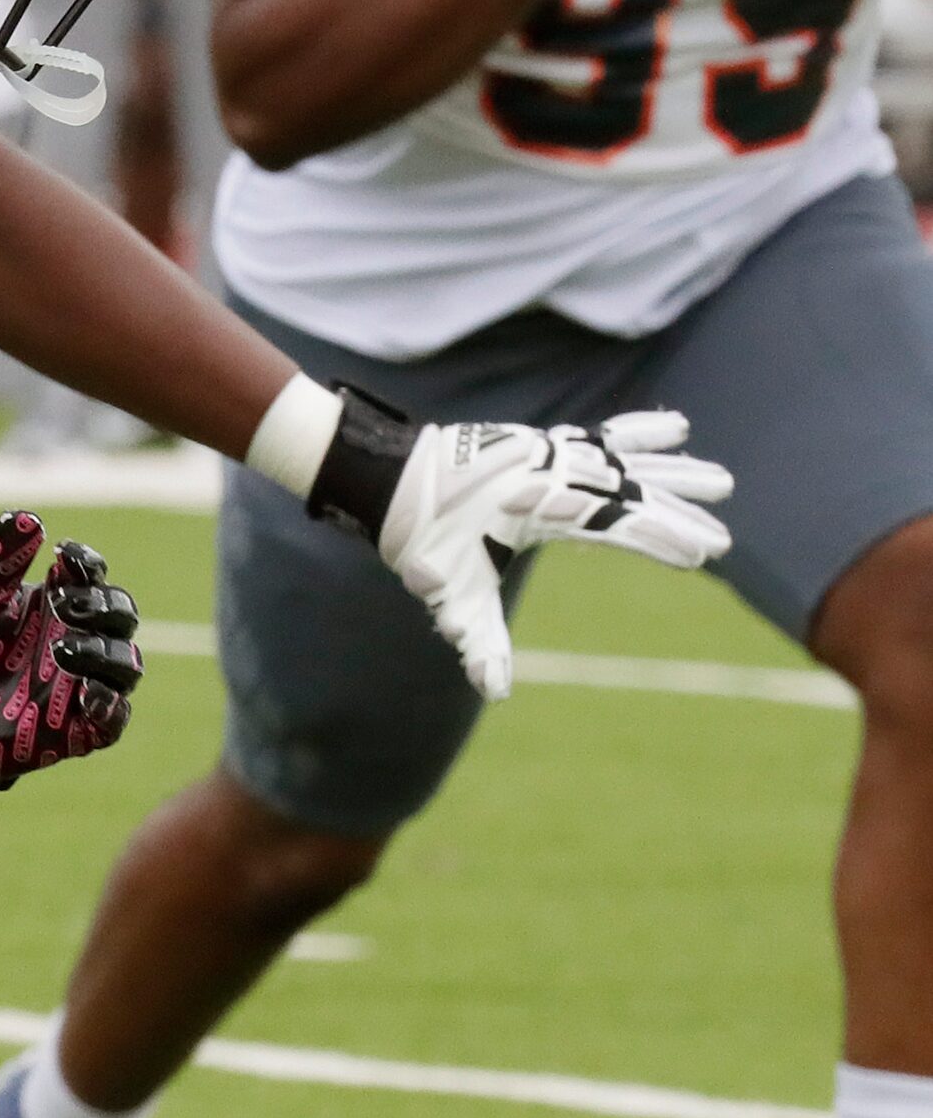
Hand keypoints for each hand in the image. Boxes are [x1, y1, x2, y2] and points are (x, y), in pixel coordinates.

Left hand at [0, 512, 142, 803]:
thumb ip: (0, 556)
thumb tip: (29, 516)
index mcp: (58, 604)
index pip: (94, 577)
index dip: (88, 564)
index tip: (63, 555)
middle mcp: (79, 641)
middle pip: (122, 615)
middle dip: (102, 605)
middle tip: (62, 606)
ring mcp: (81, 686)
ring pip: (127, 664)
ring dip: (105, 652)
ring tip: (60, 651)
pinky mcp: (76, 730)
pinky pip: (114, 721)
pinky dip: (111, 707)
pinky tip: (88, 695)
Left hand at [314, 389, 732, 698]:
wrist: (392, 482)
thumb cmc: (423, 542)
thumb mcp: (450, 594)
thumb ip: (478, 639)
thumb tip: (494, 689)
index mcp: (535, 506)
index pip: (611, 524)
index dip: (656, 539)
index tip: (699, 555)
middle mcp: (548, 472)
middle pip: (627, 494)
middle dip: (677, 516)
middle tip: (724, 542)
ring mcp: (548, 454)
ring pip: (624, 461)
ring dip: (674, 472)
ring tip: (723, 482)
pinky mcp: (544, 445)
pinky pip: (600, 437)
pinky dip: (637, 433)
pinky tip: (676, 428)